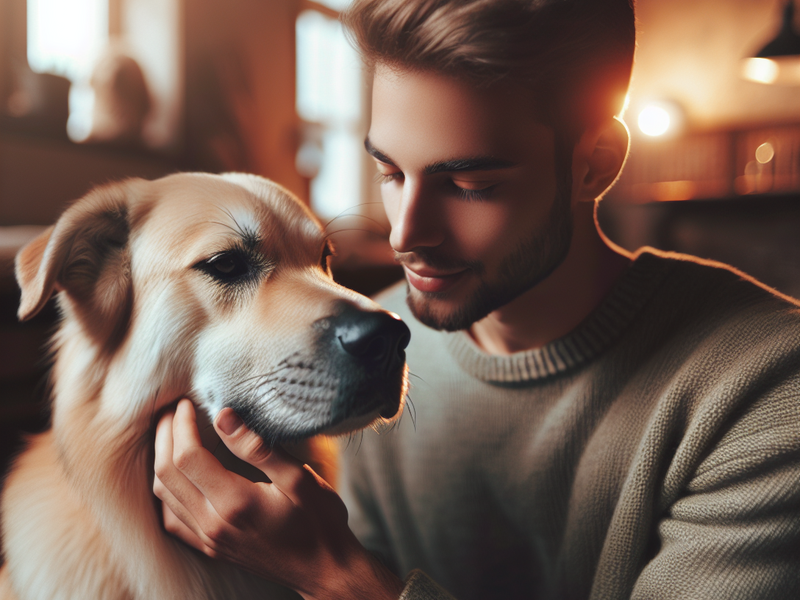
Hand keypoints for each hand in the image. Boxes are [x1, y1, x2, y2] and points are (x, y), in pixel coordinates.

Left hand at [153, 399, 403, 599]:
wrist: (324, 570)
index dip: (182, 424)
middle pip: (167, 473)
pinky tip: (177, 473)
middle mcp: (213, 524)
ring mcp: (208, 539)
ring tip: (171, 432)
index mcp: (235, 502)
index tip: (189, 402)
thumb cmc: (319, 521)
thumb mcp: (299, 478)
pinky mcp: (209, 547)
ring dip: (161, 458)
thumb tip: (223, 415)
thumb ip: (258, 448)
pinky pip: (171, 517)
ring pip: (163, 494)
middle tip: (174, 409)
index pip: (188, 457)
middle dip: (166, 435)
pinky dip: (166, 490)